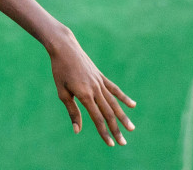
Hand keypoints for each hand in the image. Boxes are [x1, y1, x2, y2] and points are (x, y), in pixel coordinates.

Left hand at [46, 29, 134, 146]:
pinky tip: (132, 105)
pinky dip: (124, 97)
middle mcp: (95, 89)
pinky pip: (114, 89)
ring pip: (114, 103)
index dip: (104, 132)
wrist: (65, 48)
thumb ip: (72, 111)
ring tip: (131, 128)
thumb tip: (77, 130)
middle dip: (116, 129)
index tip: (110, 143)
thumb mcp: (62, 92)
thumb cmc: (60, 71)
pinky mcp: (101, 76)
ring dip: (123, 117)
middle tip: (123, 143)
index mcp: (84, 95)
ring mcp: (100, 82)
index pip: (97, 118)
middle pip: (108, 113)